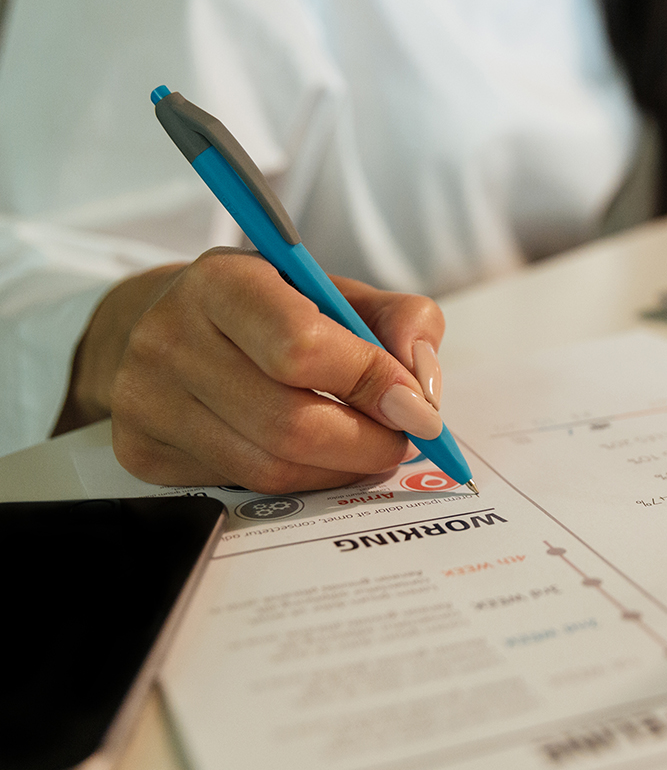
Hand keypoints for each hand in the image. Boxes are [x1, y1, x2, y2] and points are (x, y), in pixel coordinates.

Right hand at [54, 249, 445, 491]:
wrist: (157, 323)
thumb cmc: (265, 306)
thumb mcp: (332, 289)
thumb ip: (399, 320)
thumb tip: (422, 385)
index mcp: (221, 282)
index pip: (302, 347)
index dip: (371, 383)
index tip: (417, 406)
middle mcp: (170, 339)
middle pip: (291, 424)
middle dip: (368, 442)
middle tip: (403, 438)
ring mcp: (146, 401)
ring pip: (271, 469)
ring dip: (340, 469)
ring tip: (367, 446)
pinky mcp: (141, 452)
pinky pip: (244, 488)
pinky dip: (300, 480)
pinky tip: (315, 456)